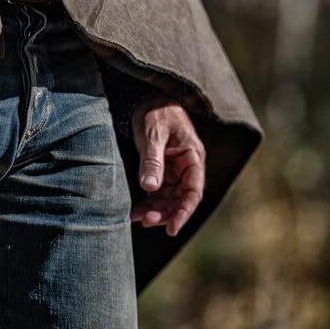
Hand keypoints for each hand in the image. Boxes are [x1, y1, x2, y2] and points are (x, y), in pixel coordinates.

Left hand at [129, 97, 205, 236]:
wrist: (146, 99)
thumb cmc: (155, 112)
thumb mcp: (153, 134)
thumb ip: (152, 160)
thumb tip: (150, 187)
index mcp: (193, 157)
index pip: (193, 192)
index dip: (184, 212)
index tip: (172, 229)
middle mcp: (187, 167)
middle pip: (181, 199)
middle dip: (166, 213)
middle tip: (147, 222)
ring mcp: (175, 170)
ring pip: (169, 198)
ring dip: (156, 210)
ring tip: (137, 219)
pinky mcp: (163, 171)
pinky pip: (159, 192)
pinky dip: (149, 203)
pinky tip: (136, 212)